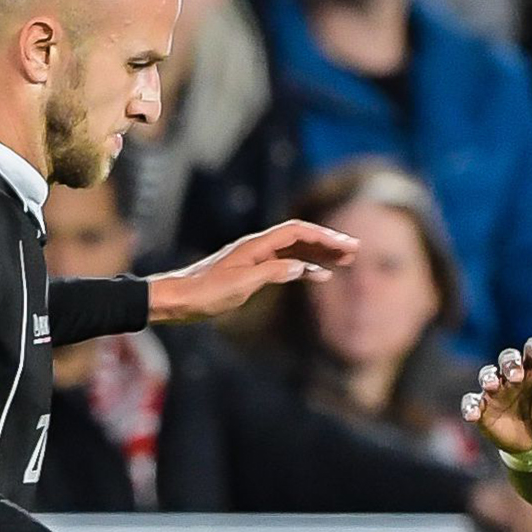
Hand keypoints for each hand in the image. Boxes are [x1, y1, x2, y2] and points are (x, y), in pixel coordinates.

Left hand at [144, 219, 356, 320]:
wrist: (176, 299)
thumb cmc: (205, 293)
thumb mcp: (241, 286)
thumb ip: (272, 273)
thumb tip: (301, 267)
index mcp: (255, 246)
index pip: (296, 232)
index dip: (323, 237)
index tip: (346, 246)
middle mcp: (256, 247)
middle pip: (299, 238)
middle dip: (328, 243)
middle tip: (355, 251)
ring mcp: (254, 258)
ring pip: (294, 251)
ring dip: (319, 255)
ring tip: (344, 262)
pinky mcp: (251, 271)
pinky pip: (284, 264)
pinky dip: (304, 267)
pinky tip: (317, 276)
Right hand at [462, 337, 531, 455]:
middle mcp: (514, 374)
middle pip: (507, 358)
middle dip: (510, 363)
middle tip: (515, 376)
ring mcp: (497, 391)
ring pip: (487, 375)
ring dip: (488, 377)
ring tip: (491, 385)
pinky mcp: (484, 409)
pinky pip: (472, 403)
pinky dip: (470, 407)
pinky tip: (472, 414)